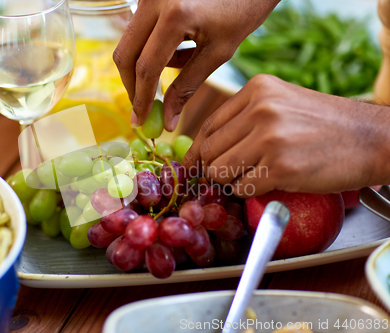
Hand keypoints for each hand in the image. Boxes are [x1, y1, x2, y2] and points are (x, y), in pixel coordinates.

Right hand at [113, 0, 279, 130]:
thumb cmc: (243, 10)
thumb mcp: (217, 53)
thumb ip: (187, 87)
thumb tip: (168, 120)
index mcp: (175, 15)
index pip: (146, 67)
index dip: (141, 99)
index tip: (141, 121)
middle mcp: (155, 0)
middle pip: (126, 54)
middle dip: (132, 85)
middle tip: (143, 107)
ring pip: (129, 42)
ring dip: (143, 65)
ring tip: (176, 69)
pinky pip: (139, 29)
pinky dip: (150, 48)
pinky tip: (178, 49)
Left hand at [183, 74, 389, 197]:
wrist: (372, 139)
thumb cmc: (326, 125)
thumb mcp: (283, 103)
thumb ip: (245, 118)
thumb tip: (206, 146)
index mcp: (258, 89)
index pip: (209, 125)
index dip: (199, 150)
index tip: (195, 164)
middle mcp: (261, 109)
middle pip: (209, 150)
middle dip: (213, 169)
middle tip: (227, 177)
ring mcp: (270, 138)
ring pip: (220, 171)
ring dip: (231, 182)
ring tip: (255, 177)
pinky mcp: (281, 167)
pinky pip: (242, 188)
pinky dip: (249, 192)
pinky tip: (269, 183)